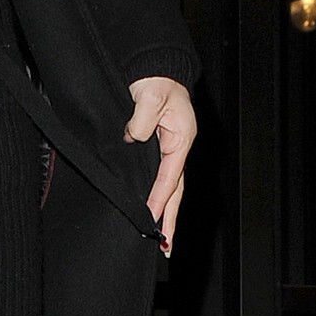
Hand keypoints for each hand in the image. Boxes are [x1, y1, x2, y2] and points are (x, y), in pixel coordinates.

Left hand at [124, 75, 195, 253]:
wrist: (154, 68)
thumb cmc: (156, 80)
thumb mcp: (151, 97)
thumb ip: (142, 121)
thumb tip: (133, 138)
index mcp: (181, 139)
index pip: (169, 177)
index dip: (159, 199)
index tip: (150, 218)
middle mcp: (178, 148)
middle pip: (175, 190)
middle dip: (171, 219)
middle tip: (166, 246)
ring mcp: (170, 149)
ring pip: (169, 187)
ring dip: (166, 212)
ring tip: (162, 238)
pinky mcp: (159, 147)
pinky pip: (160, 177)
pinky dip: (157, 195)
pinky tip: (151, 209)